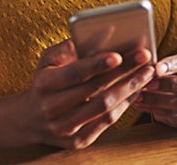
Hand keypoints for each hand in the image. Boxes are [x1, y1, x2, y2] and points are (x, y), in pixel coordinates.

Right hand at [19, 40, 154, 149]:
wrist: (29, 119)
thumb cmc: (45, 80)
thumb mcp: (48, 59)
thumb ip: (70, 47)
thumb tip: (99, 35)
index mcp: (45, 84)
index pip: (74, 74)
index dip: (96, 64)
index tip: (118, 55)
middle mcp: (53, 108)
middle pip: (95, 90)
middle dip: (124, 72)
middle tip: (144, 57)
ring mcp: (65, 128)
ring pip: (104, 108)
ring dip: (129, 89)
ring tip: (147, 73)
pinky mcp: (77, 141)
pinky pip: (106, 122)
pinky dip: (124, 105)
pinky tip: (136, 90)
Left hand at [131, 49, 176, 128]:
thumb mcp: (174, 60)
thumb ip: (165, 64)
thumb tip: (147, 69)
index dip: (174, 64)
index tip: (157, 68)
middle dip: (169, 84)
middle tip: (148, 84)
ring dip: (160, 100)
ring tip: (141, 97)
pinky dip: (159, 111)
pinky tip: (144, 106)